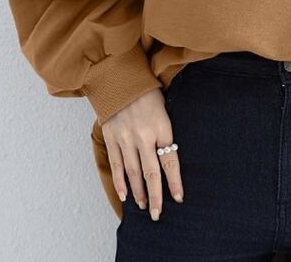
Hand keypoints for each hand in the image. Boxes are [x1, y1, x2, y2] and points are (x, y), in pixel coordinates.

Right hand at [101, 88, 183, 220]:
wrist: (120, 78)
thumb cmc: (147, 92)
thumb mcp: (164, 107)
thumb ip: (165, 131)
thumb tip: (170, 154)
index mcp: (162, 127)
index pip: (170, 160)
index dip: (175, 181)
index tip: (179, 197)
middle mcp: (144, 136)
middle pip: (151, 172)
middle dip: (155, 196)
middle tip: (157, 214)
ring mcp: (125, 138)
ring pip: (133, 172)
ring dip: (138, 192)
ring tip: (143, 206)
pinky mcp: (111, 138)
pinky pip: (116, 164)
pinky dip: (120, 181)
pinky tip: (125, 195)